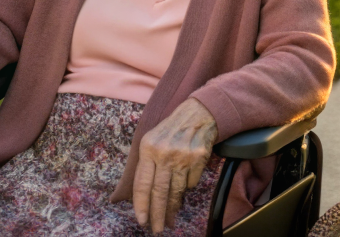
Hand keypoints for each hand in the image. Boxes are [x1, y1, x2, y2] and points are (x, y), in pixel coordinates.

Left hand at [127, 97, 217, 232]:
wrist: (198, 113)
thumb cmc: (171, 130)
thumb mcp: (151, 140)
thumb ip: (146, 164)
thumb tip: (143, 196)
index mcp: (148, 148)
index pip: (142, 183)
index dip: (141, 205)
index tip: (142, 221)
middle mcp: (164, 153)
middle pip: (159, 192)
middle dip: (157, 214)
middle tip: (157, 229)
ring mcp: (183, 156)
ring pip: (176, 191)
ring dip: (172, 208)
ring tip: (169, 220)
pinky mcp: (198, 158)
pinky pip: (191, 183)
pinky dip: (187, 187)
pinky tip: (184, 187)